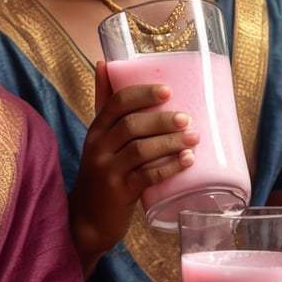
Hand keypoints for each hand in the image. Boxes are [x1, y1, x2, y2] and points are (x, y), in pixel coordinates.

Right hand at [70, 62, 198, 270]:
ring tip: (194, 138)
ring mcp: (107, 171)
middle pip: (131, 125)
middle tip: (187, 117)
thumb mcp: (98, 138)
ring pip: (140, 150)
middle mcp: (98, 147)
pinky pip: (147, 177)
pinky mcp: (119, 193)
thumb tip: (104, 63)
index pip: (116, 103)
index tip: (168, 90)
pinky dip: (169, 167)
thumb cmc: (101, 173)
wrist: (86, 219)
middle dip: (161, 119)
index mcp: (96, 130)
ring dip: (170, 142)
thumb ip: (105, 105)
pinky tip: (188, 160)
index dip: (142, 94)